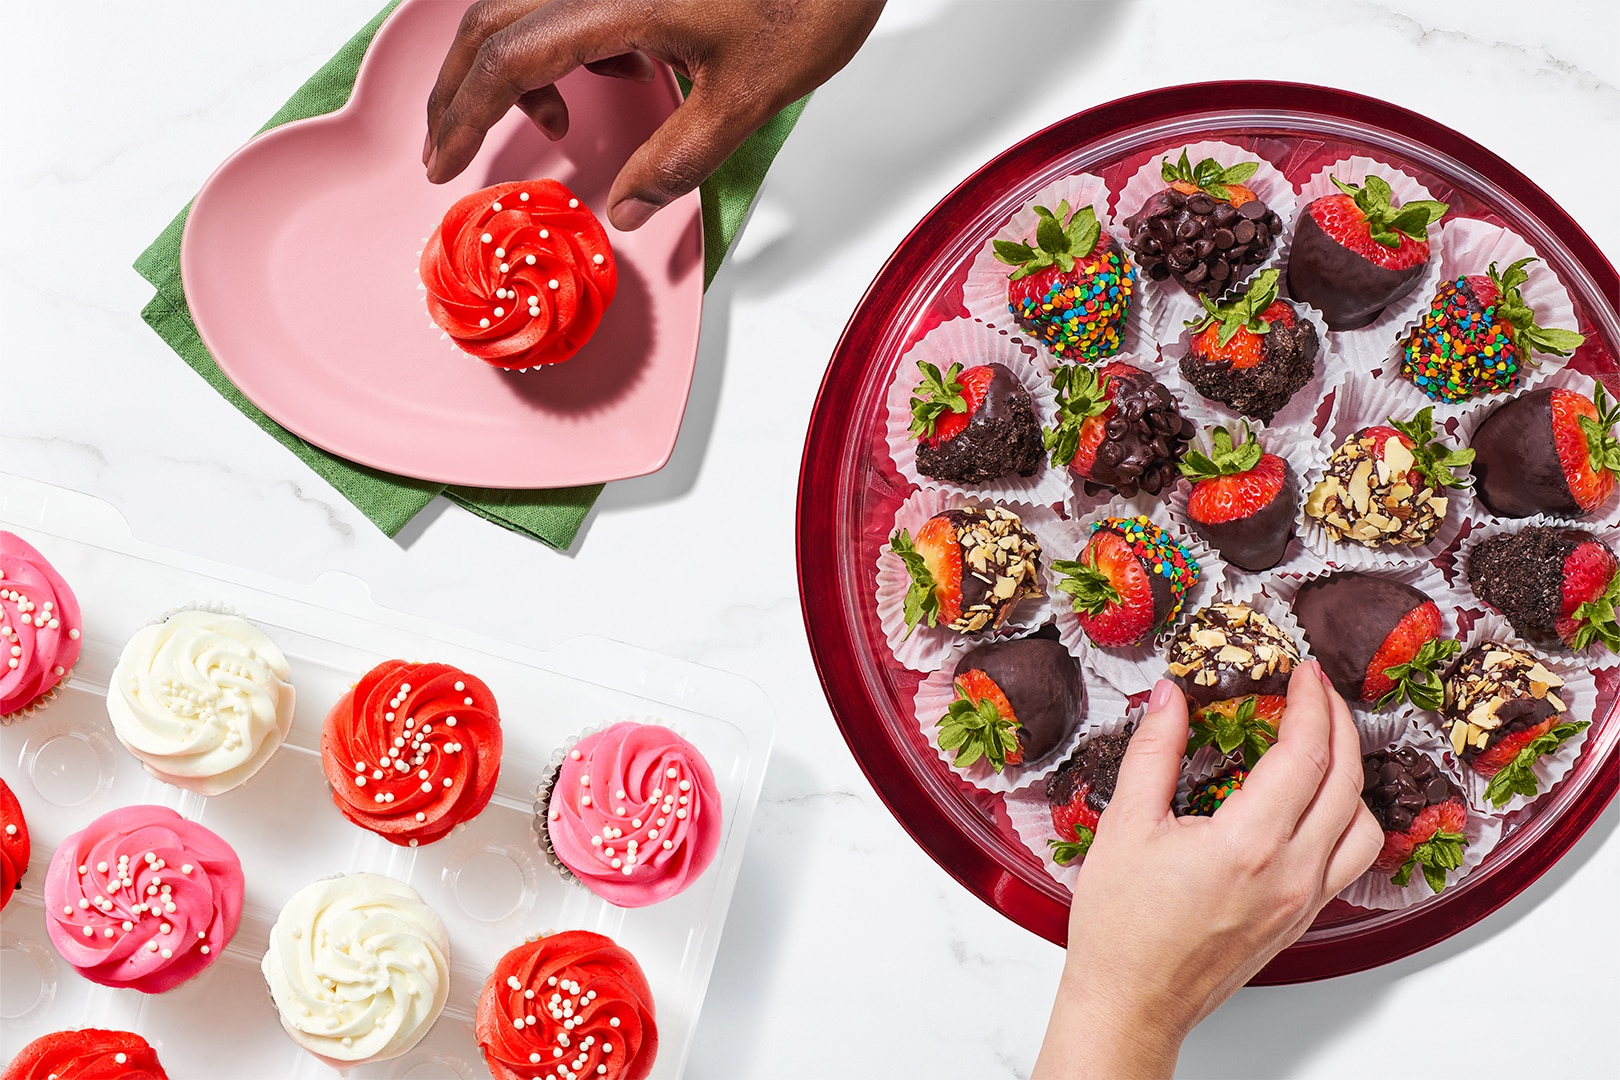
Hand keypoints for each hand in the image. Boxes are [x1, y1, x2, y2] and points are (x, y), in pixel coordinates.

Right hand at [423, 0, 885, 229]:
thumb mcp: (745, 97)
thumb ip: (677, 160)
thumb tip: (624, 211)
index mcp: (617, 3)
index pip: (508, 60)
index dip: (464, 115)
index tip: (445, 162)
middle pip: (491, 24)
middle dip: (460, 89)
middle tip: (452, 145)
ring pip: (521, 7)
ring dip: (512, 66)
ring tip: (555, 120)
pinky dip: (563, 41)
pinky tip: (620, 72)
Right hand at [1033, 661, 1382, 1078]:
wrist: (1131, 1003)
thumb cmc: (1120, 928)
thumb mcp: (1125, 825)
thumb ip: (1154, 752)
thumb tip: (1169, 698)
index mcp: (1247, 844)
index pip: (1305, 754)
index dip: (1311, 703)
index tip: (1303, 672)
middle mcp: (1290, 874)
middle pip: (1346, 781)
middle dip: (1338, 723)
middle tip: (1317, 691)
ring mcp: (1302, 901)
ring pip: (1362, 824)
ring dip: (1351, 773)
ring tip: (1323, 743)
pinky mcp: (1302, 920)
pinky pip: (1349, 860)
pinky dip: (1346, 818)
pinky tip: (1316, 803)